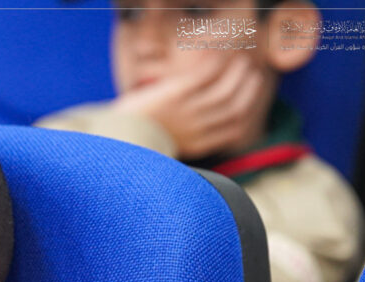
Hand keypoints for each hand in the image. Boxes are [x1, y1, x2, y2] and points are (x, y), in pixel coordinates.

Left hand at [112, 55, 265, 159]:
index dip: (248, 109)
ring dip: (237, 72)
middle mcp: (198, 128)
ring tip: (240, 60)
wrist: (114, 135)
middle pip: (236, 106)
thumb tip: (200, 122)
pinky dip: (216, 63)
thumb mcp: (164, 144)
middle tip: (249, 73)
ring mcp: (188, 110)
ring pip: (226, 89)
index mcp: (197, 144)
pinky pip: (206, 75)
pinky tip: (218, 54)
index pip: (236, 127)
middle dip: (248, 88)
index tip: (248, 97)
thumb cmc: (136, 138)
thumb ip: (185, 135)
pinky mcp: (176, 93)